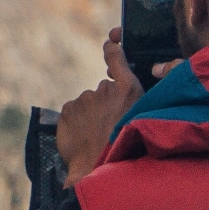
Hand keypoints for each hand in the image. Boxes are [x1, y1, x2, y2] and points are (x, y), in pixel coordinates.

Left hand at [58, 28, 164, 184]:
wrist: (98, 168)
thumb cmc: (124, 145)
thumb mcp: (140, 117)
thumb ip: (130, 97)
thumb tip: (115, 84)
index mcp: (129, 89)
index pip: (116, 57)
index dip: (112, 48)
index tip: (110, 41)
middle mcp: (105, 88)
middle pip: (103, 89)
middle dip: (105, 103)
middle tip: (110, 124)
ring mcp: (85, 98)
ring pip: (87, 102)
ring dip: (90, 114)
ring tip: (97, 134)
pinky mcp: (68, 109)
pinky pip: (73, 111)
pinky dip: (76, 121)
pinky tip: (83, 136)